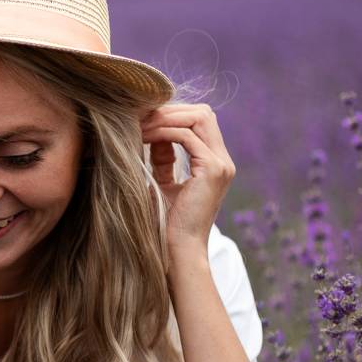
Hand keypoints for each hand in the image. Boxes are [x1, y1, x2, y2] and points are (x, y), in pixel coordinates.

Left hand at [139, 103, 235, 258]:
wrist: (177, 250)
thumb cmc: (165, 222)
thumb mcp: (163, 182)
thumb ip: (163, 158)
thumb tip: (152, 132)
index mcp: (214, 163)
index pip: (199, 121)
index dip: (172, 115)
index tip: (143, 119)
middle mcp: (223, 161)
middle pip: (203, 113)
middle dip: (169, 111)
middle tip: (139, 117)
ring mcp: (221, 165)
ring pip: (199, 118)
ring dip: (165, 118)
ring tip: (139, 126)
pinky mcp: (213, 171)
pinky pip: (188, 136)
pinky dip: (164, 131)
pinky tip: (145, 137)